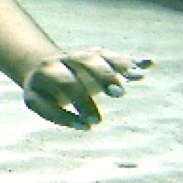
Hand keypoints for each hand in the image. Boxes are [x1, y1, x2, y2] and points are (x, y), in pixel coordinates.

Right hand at [20, 49, 150, 129]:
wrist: (36, 74)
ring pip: (64, 82)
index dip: (120, 64)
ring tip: (98, 121)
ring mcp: (44, 76)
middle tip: (121, 94)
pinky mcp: (32, 96)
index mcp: (80, 56)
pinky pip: (45, 106)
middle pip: (82, 62)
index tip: (139, 77)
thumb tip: (150, 62)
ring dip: (82, 100)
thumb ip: (122, 66)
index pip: (101, 55)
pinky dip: (64, 118)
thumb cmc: (77, 75)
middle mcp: (61, 61)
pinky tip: (83, 127)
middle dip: (102, 75)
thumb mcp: (98, 70)